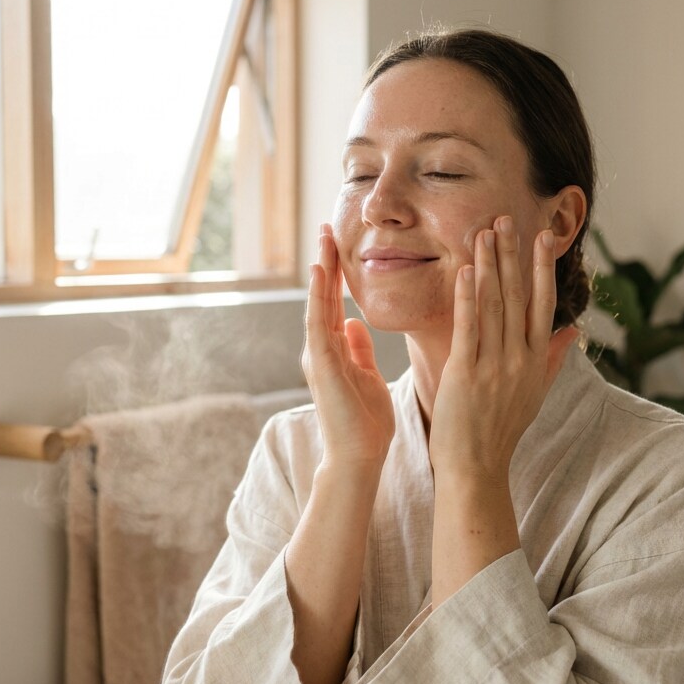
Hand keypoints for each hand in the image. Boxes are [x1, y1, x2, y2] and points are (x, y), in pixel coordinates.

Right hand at [303, 225, 394, 469]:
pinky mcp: (322, 365)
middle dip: (326, 261)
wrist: (359, 458)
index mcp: (335, 350)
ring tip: (323, 238)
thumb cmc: (366, 423)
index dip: (337, 273)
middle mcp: (322, 349)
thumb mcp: (366, 376)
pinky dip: (317, 296)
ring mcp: (318, 356)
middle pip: (323, 296)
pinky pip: (318, 323)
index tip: (340, 242)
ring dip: (320, 270)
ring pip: (317, 302)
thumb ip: (358, 349)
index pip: (335, 302)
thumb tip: (355, 321)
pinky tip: (319, 273)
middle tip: (327, 226)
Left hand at [428, 215, 577, 487]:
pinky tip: (464, 271)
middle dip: (512, 255)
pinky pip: (468, 328)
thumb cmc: (501, 431)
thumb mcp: (535, 393)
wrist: (477, 468)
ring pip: (494, 305)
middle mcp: (519, 359)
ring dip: (489, 266)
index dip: (542, 268)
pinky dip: (467, 297)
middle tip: (506, 218)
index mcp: (535, 360)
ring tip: (484, 232)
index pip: (542, 304)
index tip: (542, 236)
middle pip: (518, 296)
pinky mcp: (466, 373)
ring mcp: (494, 366)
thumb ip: (553, 358)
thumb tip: (576, 330)